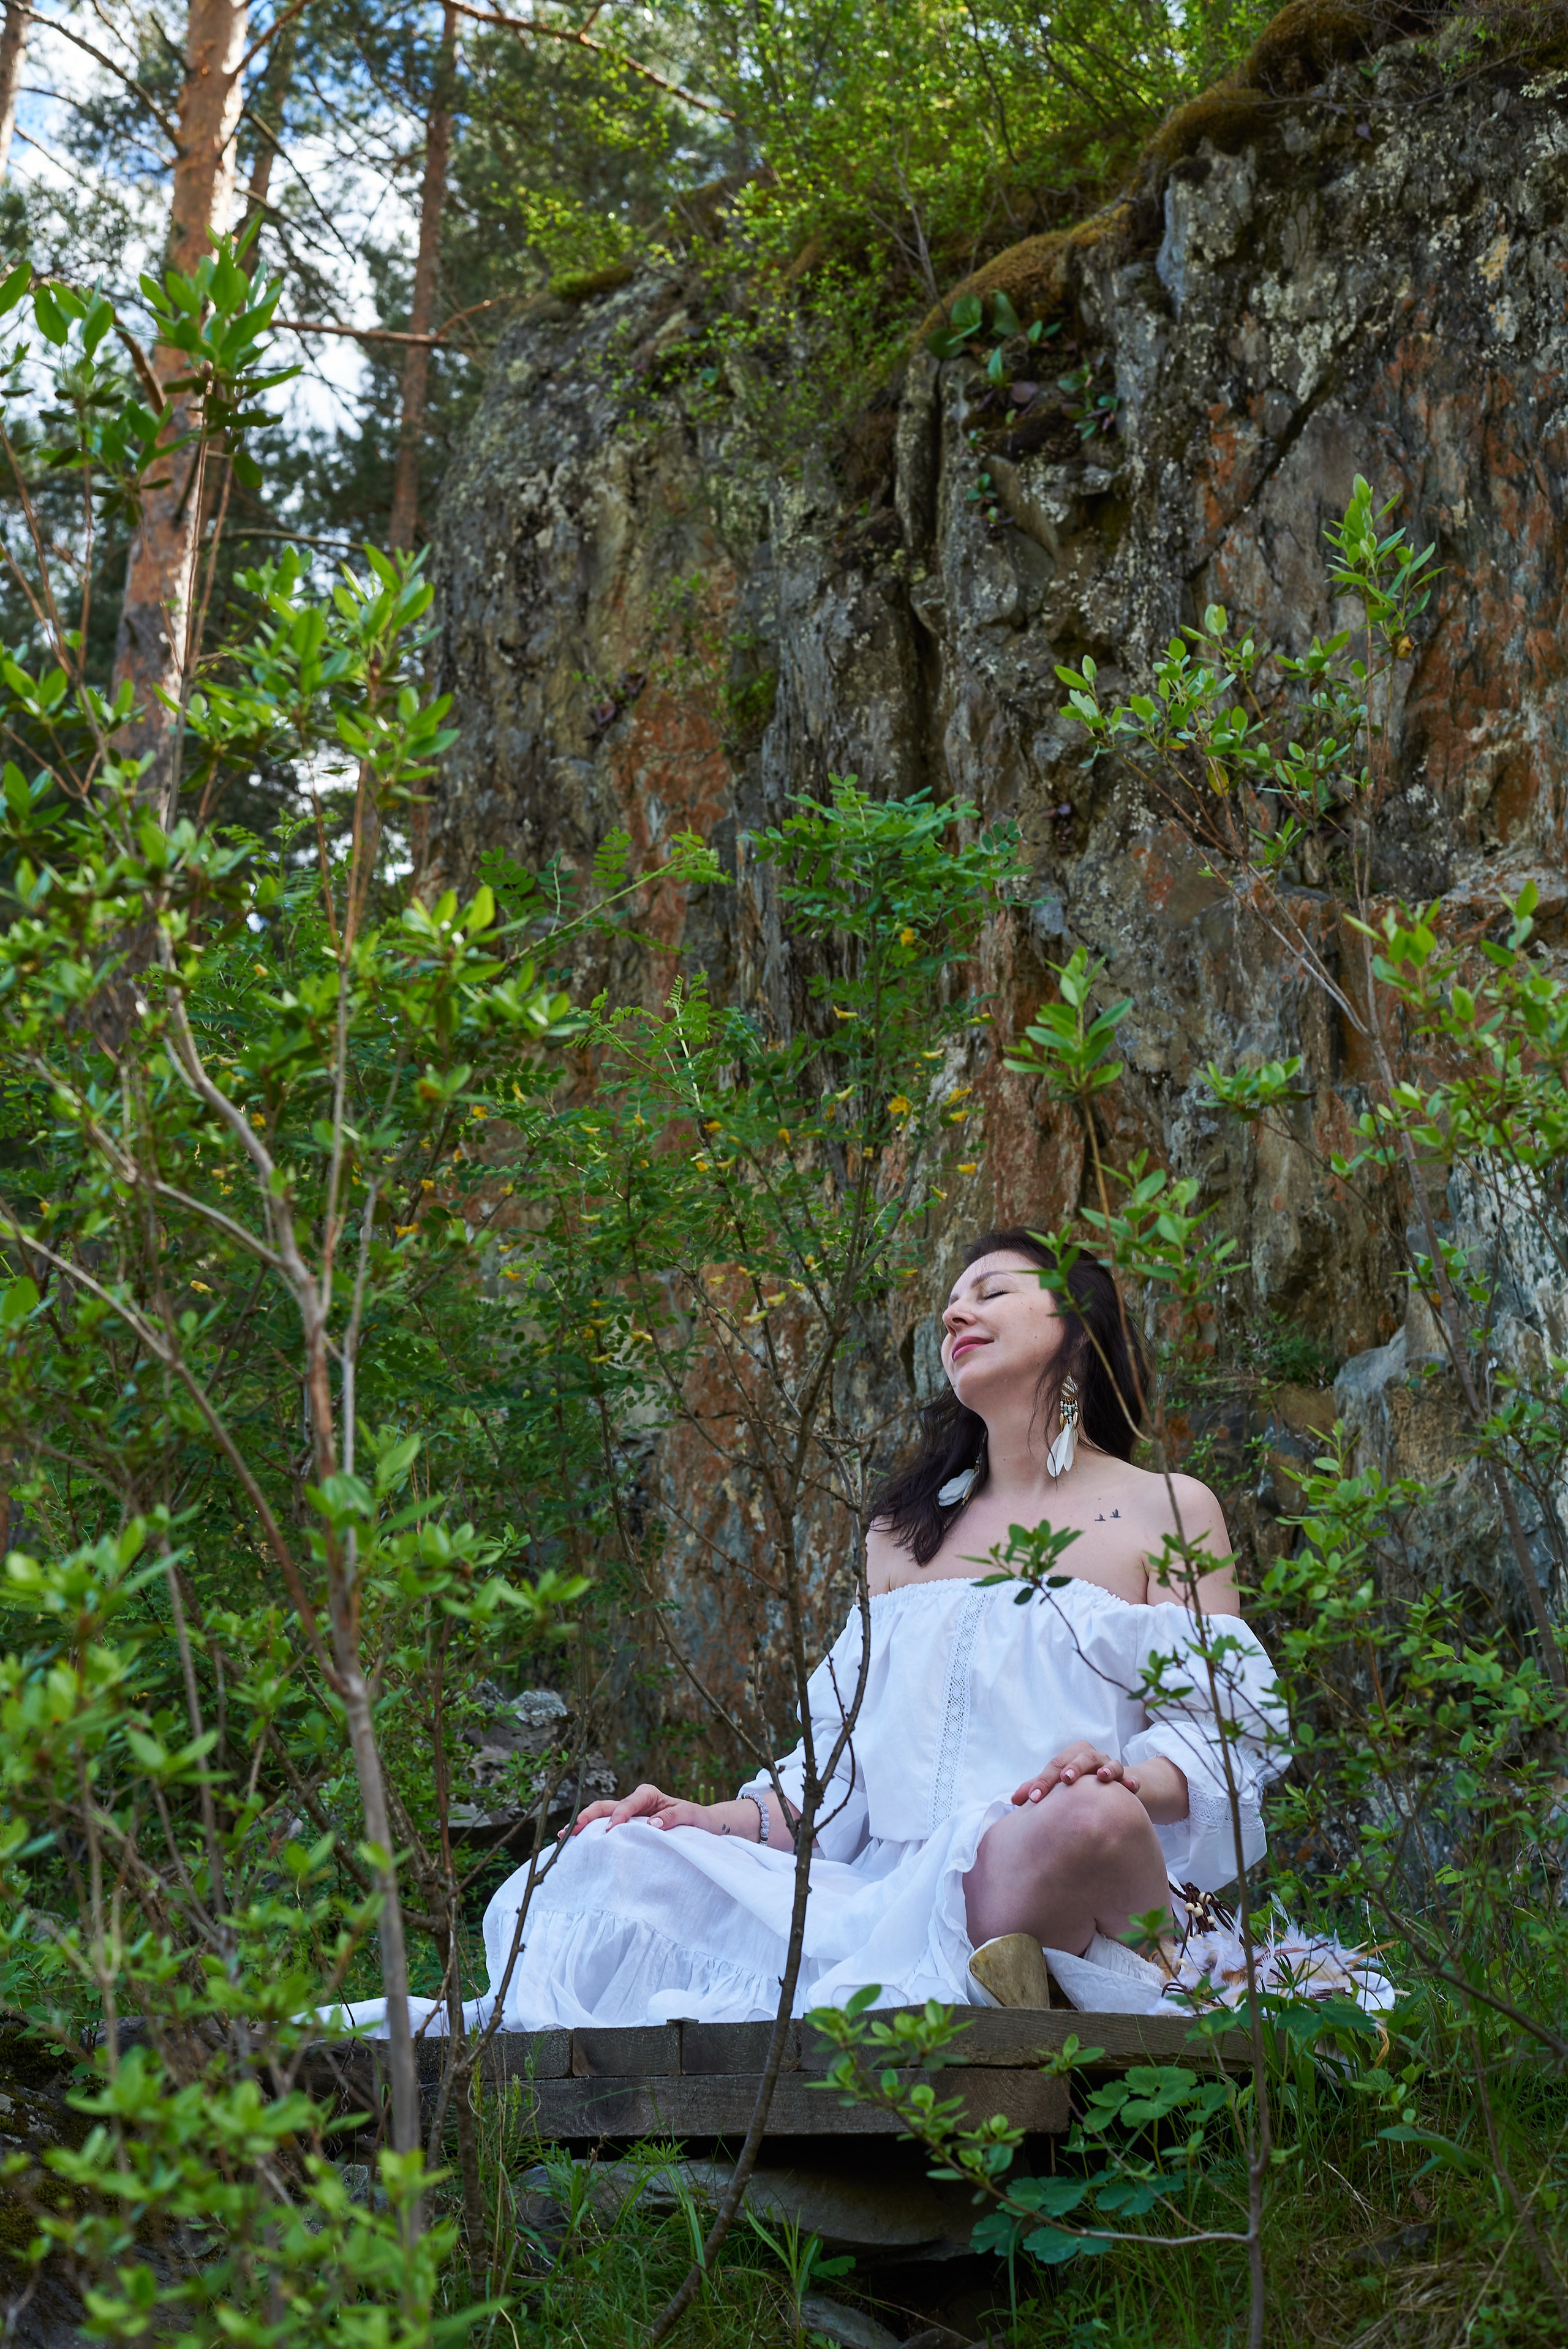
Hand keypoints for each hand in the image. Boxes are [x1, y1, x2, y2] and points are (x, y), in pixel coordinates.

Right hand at [562, 1782, 712, 1838]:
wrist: (701, 1826)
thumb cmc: (695, 1818)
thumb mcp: (690, 1814)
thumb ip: (672, 1816)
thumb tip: (651, 1824)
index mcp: (647, 1794)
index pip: (628, 1802)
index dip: (618, 1815)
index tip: (611, 1830)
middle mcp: (634, 1802)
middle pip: (605, 1806)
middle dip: (586, 1816)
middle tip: (569, 1830)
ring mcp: (628, 1815)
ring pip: (601, 1817)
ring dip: (583, 1825)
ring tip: (564, 1836)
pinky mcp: (626, 1828)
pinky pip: (606, 1829)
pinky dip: (592, 1834)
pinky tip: (578, 1844)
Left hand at [1011, 1742, 1140, 1806]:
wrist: (1113, 1788)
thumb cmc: (1079, 1785)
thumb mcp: (1058, 1784)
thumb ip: (1037, 1788)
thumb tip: (1013, 1800)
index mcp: (1073, 1756)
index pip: (1055, 1765)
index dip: (1043, 1781)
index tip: (1032, 1799)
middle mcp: (1093, 1758)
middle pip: (1082, 1757)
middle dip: (1074, 1767)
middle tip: (1065, 1779)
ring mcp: (1111, 1767)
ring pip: (1110, 1763)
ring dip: (1106, 1769)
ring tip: (1102, 1777)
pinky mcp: (1128, 1779)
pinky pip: (1131, 1779)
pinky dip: (1131, 1781)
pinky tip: (1130, 1787)